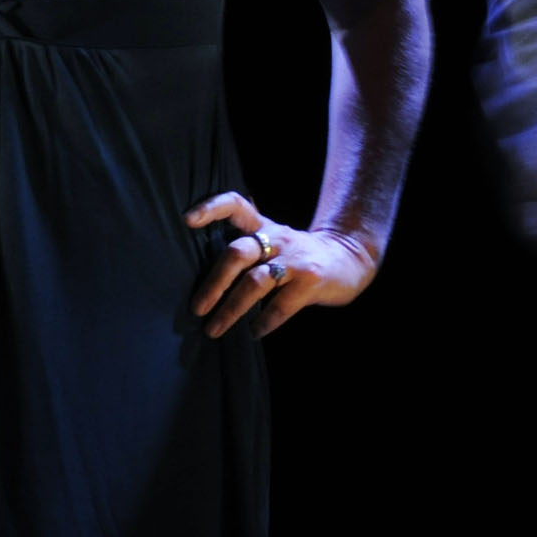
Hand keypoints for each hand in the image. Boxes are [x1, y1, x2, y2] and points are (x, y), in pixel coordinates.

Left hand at [185, 192, 374, 340]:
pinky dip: (263, 321)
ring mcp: (295, 259)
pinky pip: (280, 305)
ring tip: (215, 329)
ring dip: (231, 309)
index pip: (236, 204)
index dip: (212, 208)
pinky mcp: (310, 280)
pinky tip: (253, 332)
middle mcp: (277, 238)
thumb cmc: (298, 258)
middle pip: (237, 253)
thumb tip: (203, 284)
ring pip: (255, 282)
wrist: (349, 260)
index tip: (187, 219)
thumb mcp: (274, 242)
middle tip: (196, 309)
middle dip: (214, 283)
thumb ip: (246, 250)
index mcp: (263, 226)